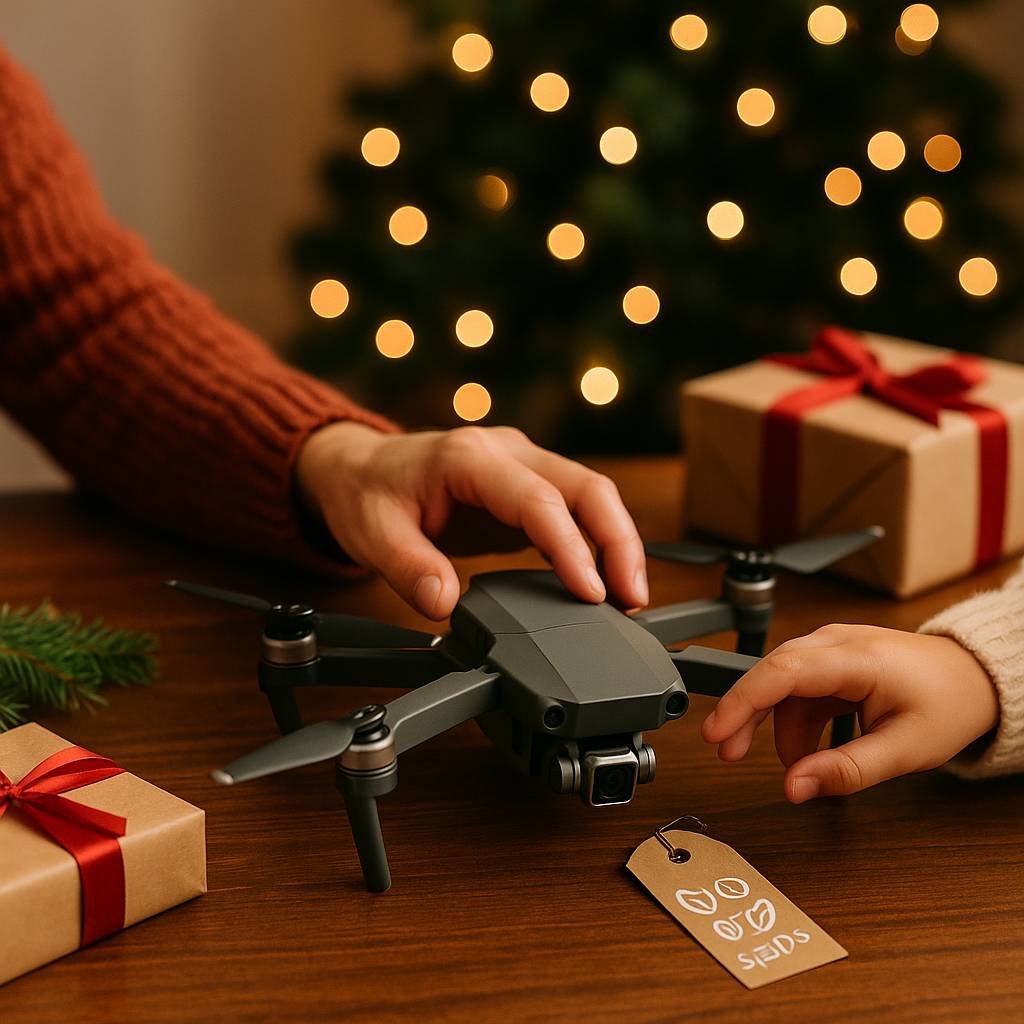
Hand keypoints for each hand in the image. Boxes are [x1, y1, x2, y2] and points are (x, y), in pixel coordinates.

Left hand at [295, 422, 646, 618]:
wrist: (362, 468)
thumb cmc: (367, 492)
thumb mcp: (371, 532)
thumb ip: (409, 567)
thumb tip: (445, 605)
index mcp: (468, 457)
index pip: (537, 498)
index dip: (570, 546)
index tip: (590, 593)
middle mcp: (507, 452)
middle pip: (586, 487)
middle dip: (619, 542)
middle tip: (631, 599)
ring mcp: (523, 465)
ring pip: (592, 495)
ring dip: (618, 543)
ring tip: (629, 599)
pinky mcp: (530, 486)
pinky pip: (577, 509)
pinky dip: (598, 544)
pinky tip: (605, 583)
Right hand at [700, 625, 998, 802]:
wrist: (975, 677)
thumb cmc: (949, 703)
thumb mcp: (905, 750)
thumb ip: (846, 771)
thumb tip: (794, 788)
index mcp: (857, 658)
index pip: (782, 672)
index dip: (742, 703)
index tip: (715, 733)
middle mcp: (836, 643)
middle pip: (771, 675)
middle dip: (745, 717)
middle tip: (727, 753)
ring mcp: (832, 646)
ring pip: (782, 685)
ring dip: (776, 726)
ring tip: (793, 766)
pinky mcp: (832, 658)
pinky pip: (798, 688)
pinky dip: (795, 720)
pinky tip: (808, 747)